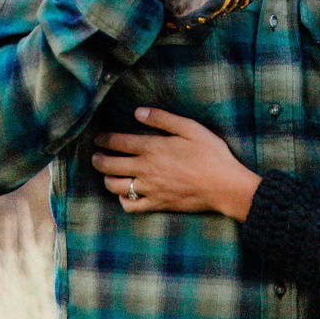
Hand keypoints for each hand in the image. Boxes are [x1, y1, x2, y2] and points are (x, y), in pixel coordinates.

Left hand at [92, 107, 260, 219]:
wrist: (223, 185)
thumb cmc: (210, 153)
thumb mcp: (190, 127)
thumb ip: (162, 119)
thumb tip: (137, 112)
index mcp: (153, 147)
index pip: (119, 142)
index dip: (105, 139)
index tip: (98, 138)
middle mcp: (145, 169)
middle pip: (110, 165)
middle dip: (98, 159)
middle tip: (96, 155)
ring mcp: (149, 189)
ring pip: (116, 186)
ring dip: (107, 179)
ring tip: (107, 173)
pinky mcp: (156, 204)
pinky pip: (130, 206)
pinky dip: (122, 200)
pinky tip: (124, 194)